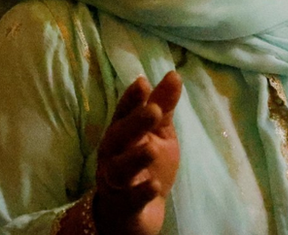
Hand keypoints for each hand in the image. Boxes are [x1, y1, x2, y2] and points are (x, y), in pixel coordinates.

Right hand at [93, 72, 181, 234]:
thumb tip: (173, 74)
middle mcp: (113, 155)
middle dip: (133, 123)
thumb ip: (163, 107)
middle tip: (153, 110)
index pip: (123, 113)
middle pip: (118, 137)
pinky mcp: (124, 205)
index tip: (142, 83)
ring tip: (151, 149)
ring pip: (119, 169)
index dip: (130, 99)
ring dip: (134, 158)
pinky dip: (141, 193)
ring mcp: (115, 181)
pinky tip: (153, 186)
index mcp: (121, 133)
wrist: (136, 212)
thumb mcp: (158, 134)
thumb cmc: (146, 166)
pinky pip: (130, 199)